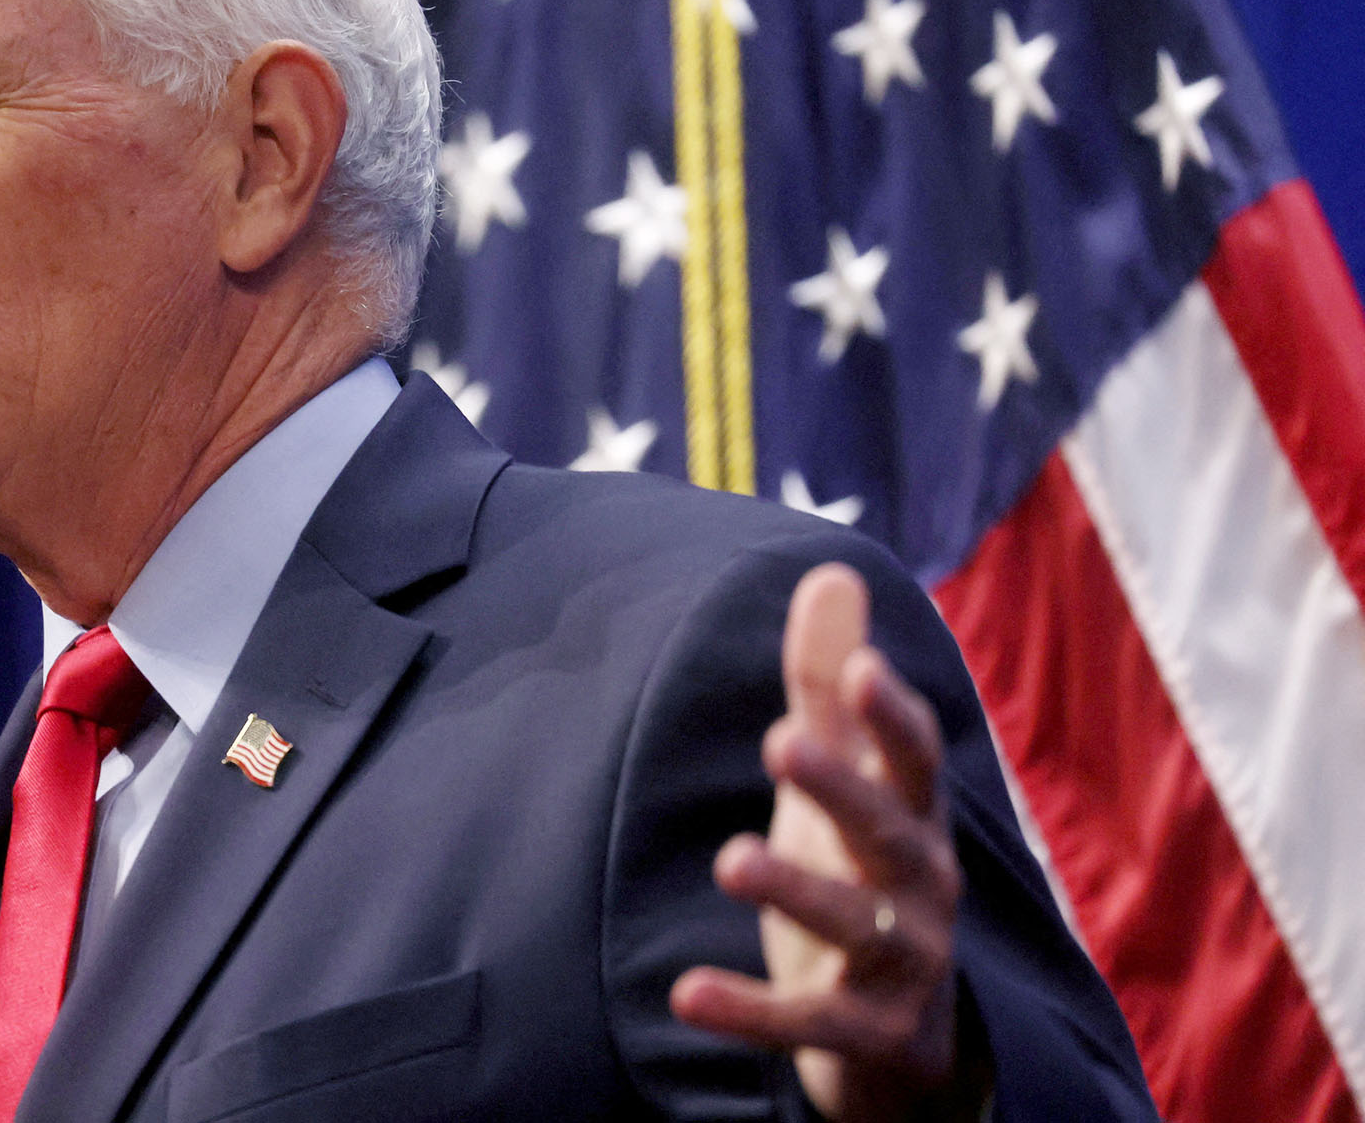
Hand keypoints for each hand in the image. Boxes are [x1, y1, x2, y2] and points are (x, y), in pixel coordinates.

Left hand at [669, 564, 964, 1120]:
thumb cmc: (860, 872)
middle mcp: (921, 887)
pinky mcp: (867, 1033)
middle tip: (781, 742)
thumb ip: (827, 686)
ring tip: (730, 858)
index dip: (893, 718)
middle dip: (843, 789)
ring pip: (858, 925)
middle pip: (892, 835)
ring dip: (797, 891)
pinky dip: (752, 1010)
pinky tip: (685, 992)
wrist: (898, 1032)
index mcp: (914, 819)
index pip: (916, 761)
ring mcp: (902, 965)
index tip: (865, 668)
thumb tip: (832, 572)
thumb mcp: (845, 779)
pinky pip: (810, 1021)